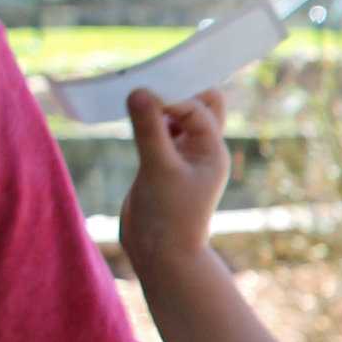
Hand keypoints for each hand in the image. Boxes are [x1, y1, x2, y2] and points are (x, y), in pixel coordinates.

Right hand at [119, 87, 229, 272]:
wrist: (160, 255)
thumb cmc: (167, 216)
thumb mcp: (157, 169)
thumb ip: (148, 129)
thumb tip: (139, 90)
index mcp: (212, 150)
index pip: (197, 108)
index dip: (172, 97)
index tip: (141, 96)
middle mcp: (202, 149)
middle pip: (199, 104)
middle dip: (176, 92)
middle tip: (145, 86)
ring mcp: (183, 155)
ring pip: (177, 116)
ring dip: (159, 104)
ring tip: (133, 97)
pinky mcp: (162, 162)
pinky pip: (159, 129)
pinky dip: (147, 119)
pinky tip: (129, 115)